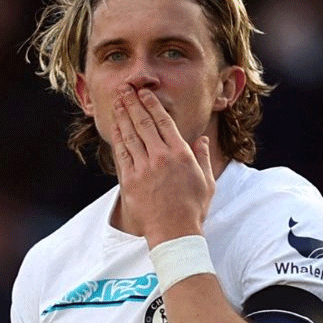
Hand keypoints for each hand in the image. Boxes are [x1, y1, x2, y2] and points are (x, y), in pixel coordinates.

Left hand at [112, 85, 214, 246]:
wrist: (175, 232)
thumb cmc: (193, 209)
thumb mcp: (207, 181)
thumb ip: (203, 157)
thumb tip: (202, 140)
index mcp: (181, 154)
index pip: (164, 122)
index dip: (152, 104)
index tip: (144, 93)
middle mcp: (161, 157)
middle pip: (144, 123)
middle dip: (133, 103)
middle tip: (125, 89)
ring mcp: (144, 168)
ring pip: (130, 135)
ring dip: (123, 115)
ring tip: (118, 101)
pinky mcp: (131, 180)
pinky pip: (122, 153)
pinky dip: (118, 137)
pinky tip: (115, 126)